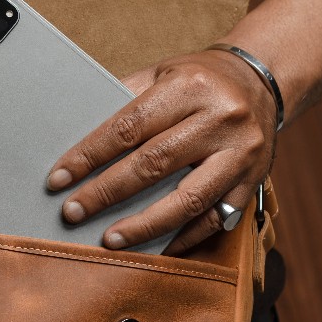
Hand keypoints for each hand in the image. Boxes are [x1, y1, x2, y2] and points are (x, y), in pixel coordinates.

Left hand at [46, 49, 277, 253]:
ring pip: (187, 200)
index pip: (128, 127)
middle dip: (106, 192)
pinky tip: (154, 248)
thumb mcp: (162, 73)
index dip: (89, 156)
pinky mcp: (253, 180)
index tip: (58, 178)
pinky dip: (183, 238)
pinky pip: (215, 219)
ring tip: (110, 240)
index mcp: (189, 87)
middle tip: (72, 212)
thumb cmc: (200, 79)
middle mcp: (220, 119)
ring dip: (144, 226)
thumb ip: (125, 101)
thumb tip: (76, 139)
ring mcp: (241, 153)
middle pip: (153, 164)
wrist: (263, 80)